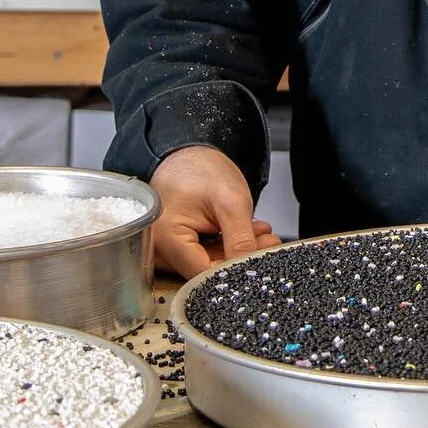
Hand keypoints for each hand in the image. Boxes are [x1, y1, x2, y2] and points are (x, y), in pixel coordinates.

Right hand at [149, 144, 280, 277]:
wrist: (188, 153)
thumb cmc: (200, 168)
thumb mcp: (230, 201)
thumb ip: (240, 239)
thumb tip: (249, 270)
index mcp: (166, 238)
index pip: (203, 273)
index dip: (234, 269)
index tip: (260, 258)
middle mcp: (159, 249)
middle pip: (205, 270)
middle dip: (239, 257)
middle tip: (267, 241)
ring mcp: (167, 249)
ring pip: (207, 264)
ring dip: (236, 250)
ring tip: (260, 232)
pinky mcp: (177, 246)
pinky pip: (203, 255)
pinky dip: (227, 245)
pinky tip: (246, 231)